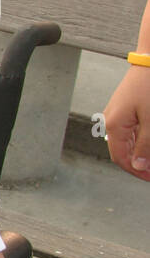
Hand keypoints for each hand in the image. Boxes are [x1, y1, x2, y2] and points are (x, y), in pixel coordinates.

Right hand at [103, 64, 149, 179]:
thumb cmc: (149, 86)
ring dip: (140, 151)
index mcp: (114, 126)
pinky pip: (130, 130)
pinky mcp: (125, 108)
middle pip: (122, 151)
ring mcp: (117, 114)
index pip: (121, 158)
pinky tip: (149, 140)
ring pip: (126, 142)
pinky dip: (140, 139)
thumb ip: (145, 145)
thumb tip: (138, 165)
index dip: (136, 171)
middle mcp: (111, 121)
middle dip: (139, 163)